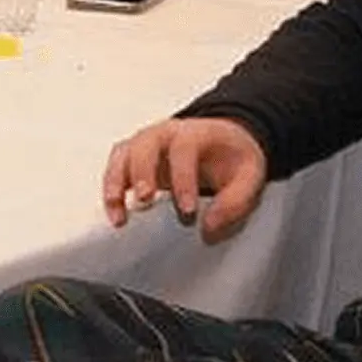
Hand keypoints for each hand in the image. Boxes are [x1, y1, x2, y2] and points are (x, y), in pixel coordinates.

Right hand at [101, 117, 268, 240]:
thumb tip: (208, 227)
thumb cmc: (232, 159)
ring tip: (120, 217)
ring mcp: (144, 143)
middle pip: (144, 146)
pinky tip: (117, 215)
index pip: (184, 150)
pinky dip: (111, 191)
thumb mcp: (250, 178)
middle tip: (144, 201)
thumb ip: (234, 202)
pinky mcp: (133, 157)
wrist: (222, 144)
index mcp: (195, 133)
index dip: (183, 180)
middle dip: (142, 174)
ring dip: (116, 185)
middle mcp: (164, 133)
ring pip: (122, 156)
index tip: (188, 210)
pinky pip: (114, 168)